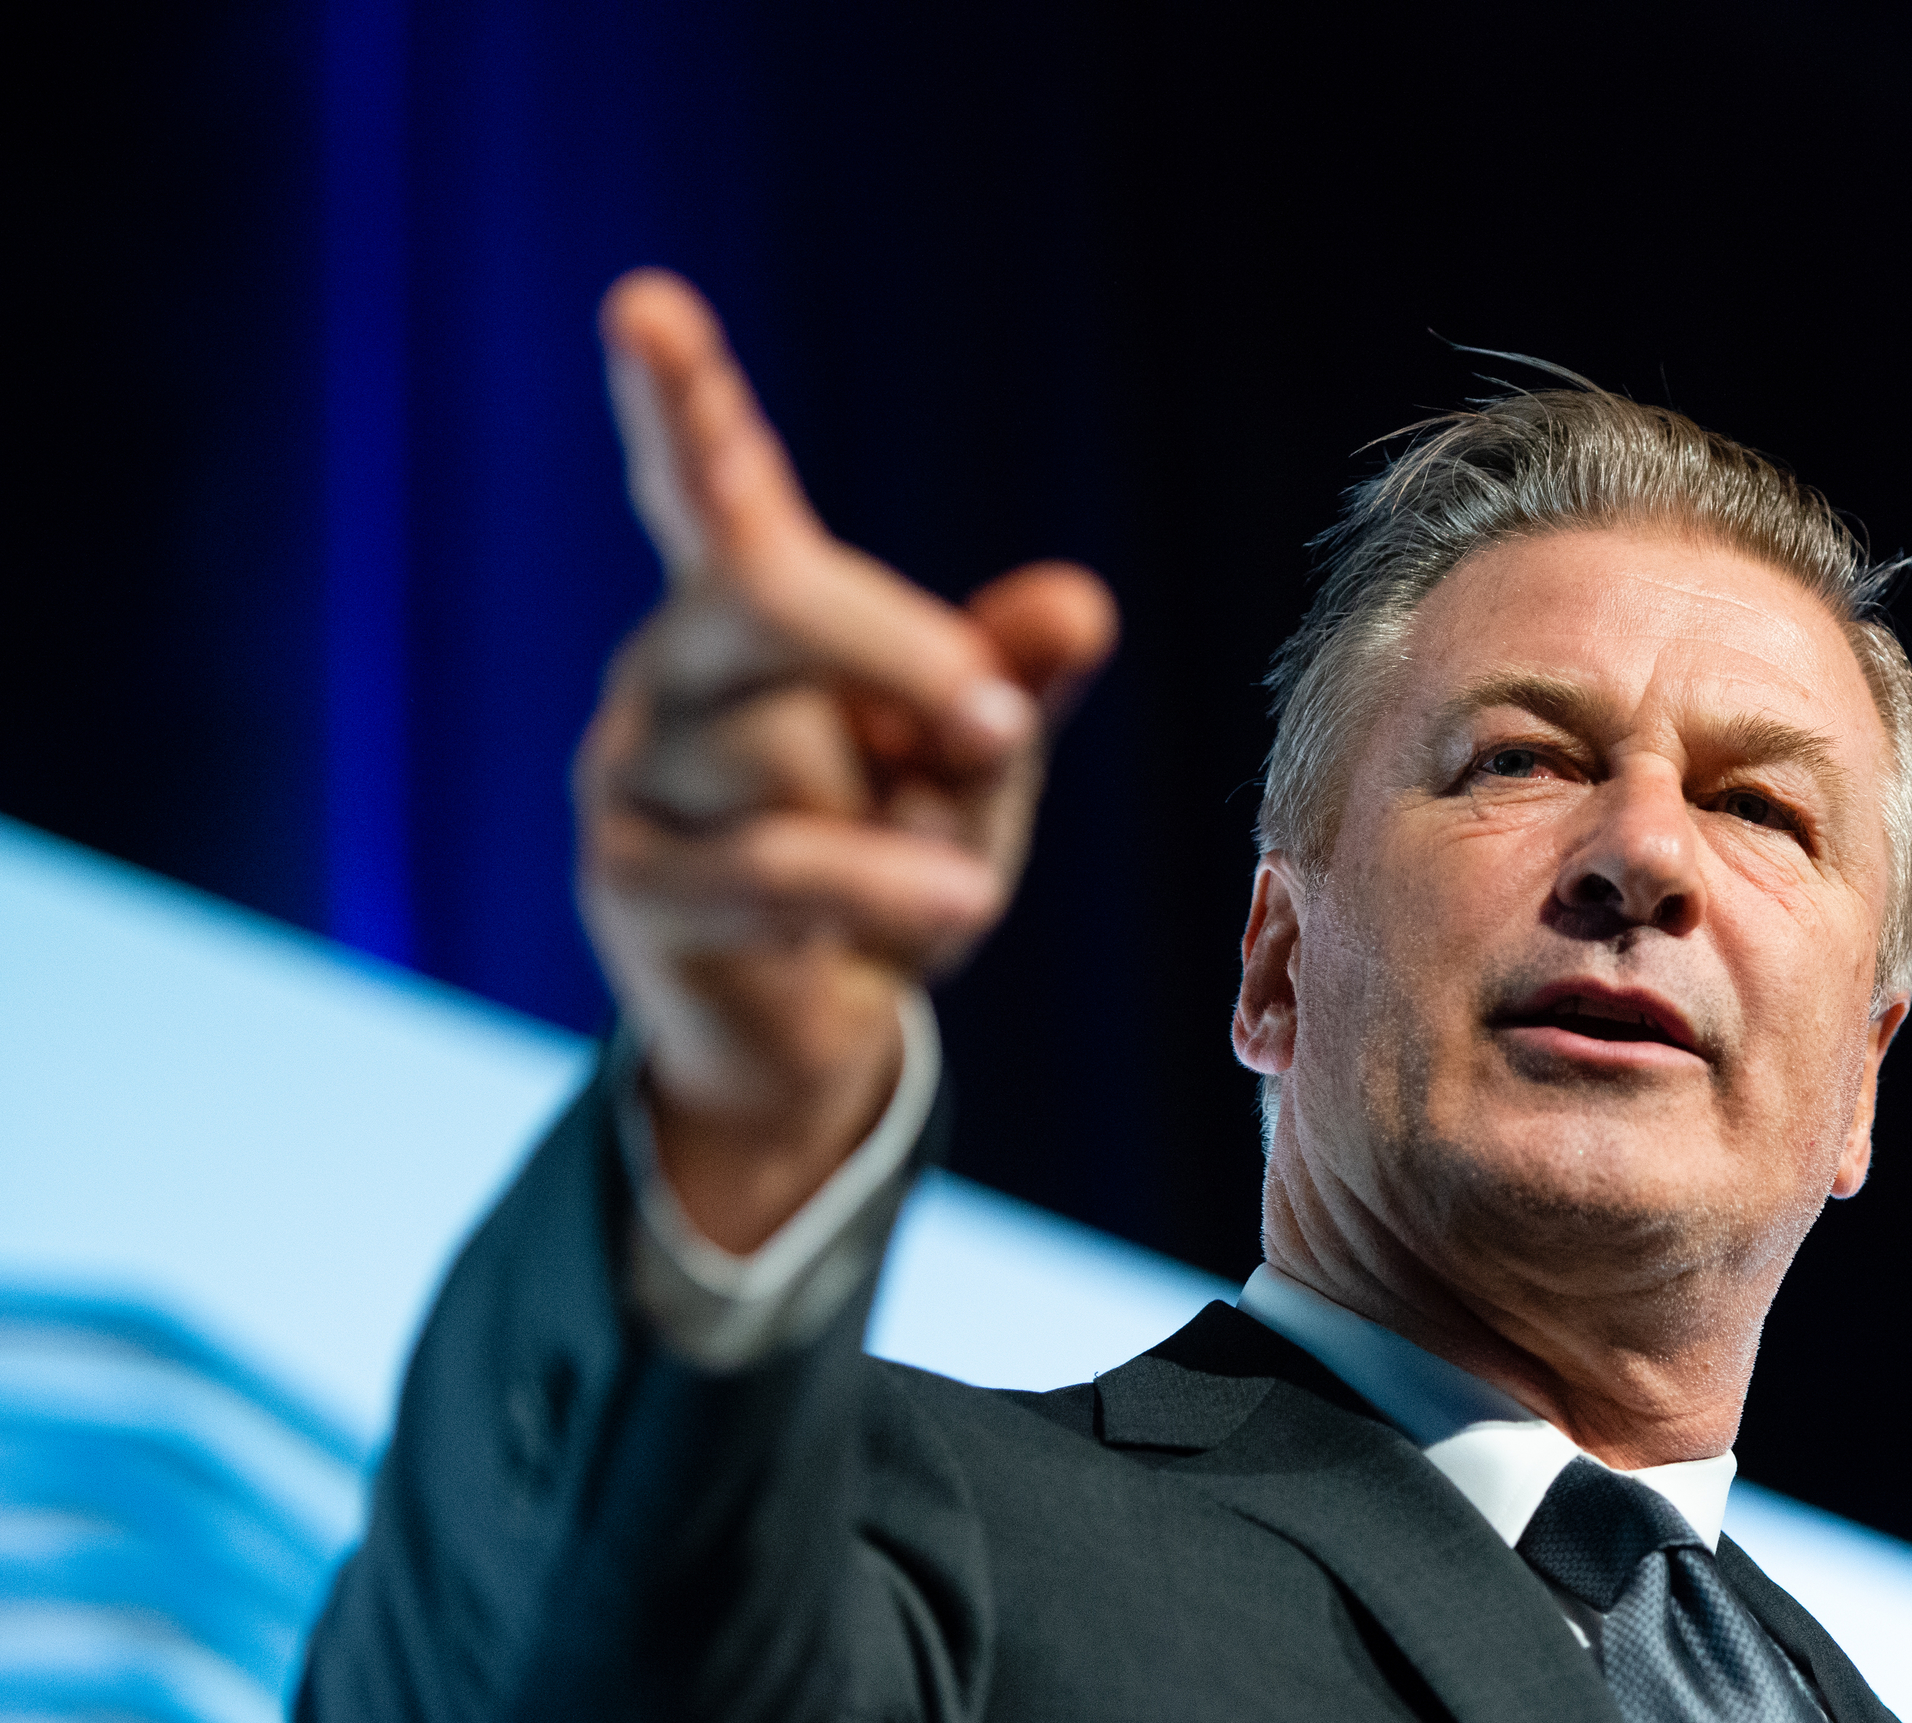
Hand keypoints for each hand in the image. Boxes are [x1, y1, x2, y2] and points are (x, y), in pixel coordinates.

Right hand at [576, 270, 1115, 1251]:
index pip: (709, 483)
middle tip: (993, 714)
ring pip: (777, 754)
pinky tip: (950, 906)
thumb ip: (1010, 680)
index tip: (644, 306)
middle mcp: (674, 667)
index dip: (679, 396)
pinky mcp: (632, 881)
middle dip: (887, 645)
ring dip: (900, 818)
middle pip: (757, 592)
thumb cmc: (893, 857)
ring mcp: (636, 773)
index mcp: (750, 607)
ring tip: (949, 882)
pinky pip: (769, 869)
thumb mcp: (970, 764)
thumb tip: (1081, 608)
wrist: (814, 1030)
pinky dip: (877, 887)